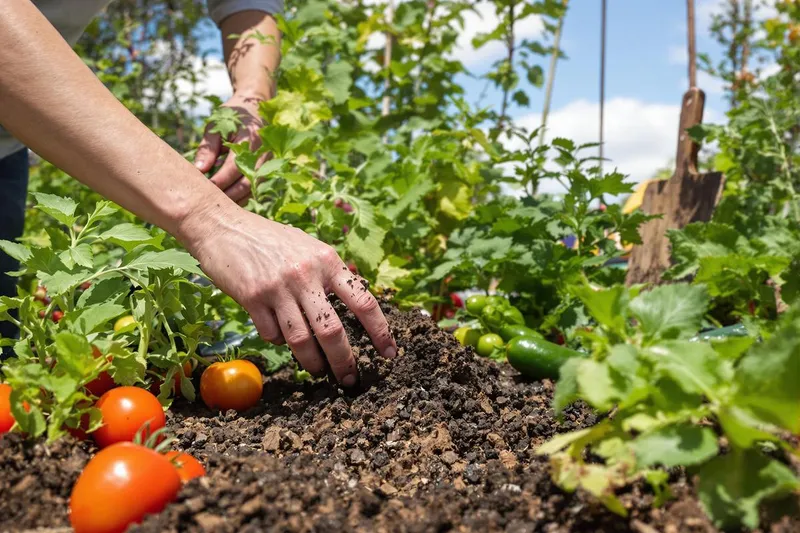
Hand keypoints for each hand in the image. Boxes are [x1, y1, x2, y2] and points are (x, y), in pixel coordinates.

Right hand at [180, 205, 397, 386]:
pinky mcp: (253, 298)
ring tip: (319, 370)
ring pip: (302, 340)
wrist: (224, 227)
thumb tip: (356, 304)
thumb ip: (330, 274)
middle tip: (349, 379)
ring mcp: (278, 288)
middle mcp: (306, 275)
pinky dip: (279, 342)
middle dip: (344, 361)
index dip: (380, 332)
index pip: (363, 302)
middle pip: (332, 331)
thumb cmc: (272, 240)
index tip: (390, 354)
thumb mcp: (309, 248)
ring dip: (313, 362)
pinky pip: (272, 335)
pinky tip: (280, 337)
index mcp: (327, 261)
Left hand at [194, 92, 263, 204]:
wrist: (254, 108)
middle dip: (227, 196)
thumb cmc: (231, 116)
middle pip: (246, 184)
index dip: (218, 182)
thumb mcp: (215, 126)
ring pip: (253, 189)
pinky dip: (242, 195)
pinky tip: (227, 196)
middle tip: (207, 203)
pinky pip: (255, 187)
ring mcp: (269, 162)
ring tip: (215, 203)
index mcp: (250, 140)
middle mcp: (263, 154)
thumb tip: (200, 170)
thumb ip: (208, 148)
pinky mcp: (268, 168)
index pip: (233, 168)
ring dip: (235, 198)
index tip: (202, 191)